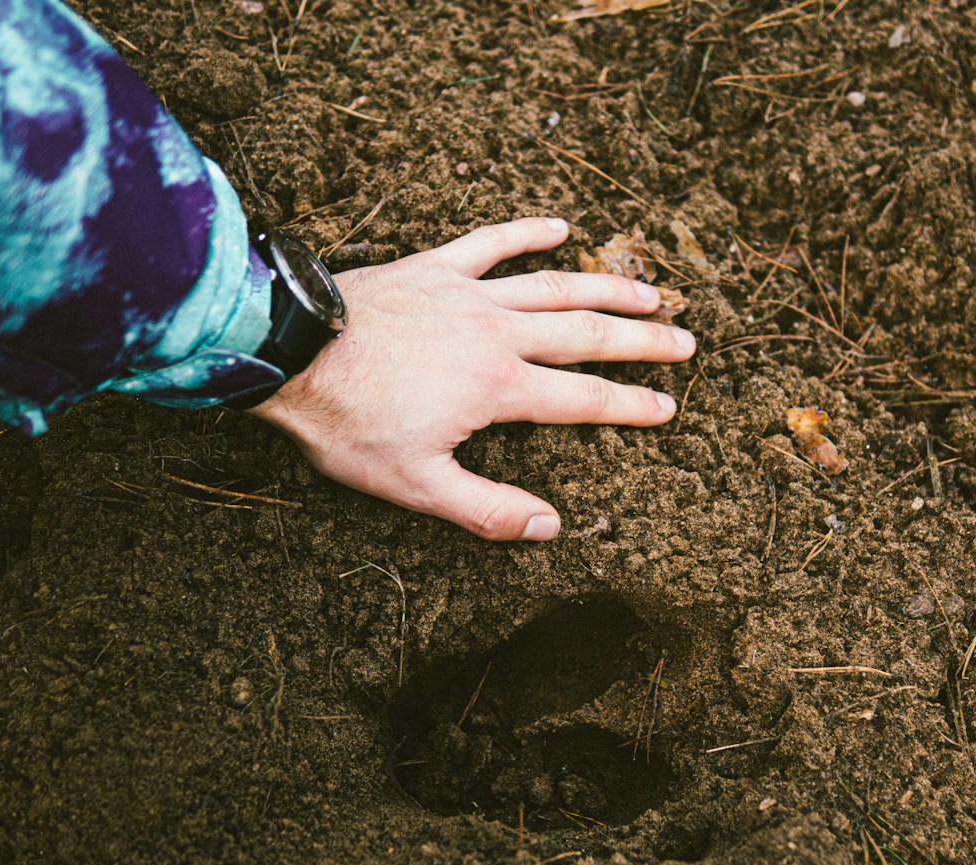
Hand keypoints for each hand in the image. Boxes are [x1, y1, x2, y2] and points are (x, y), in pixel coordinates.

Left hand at [246, 217, 694, 540]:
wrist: (290, 353)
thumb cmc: (348, 423)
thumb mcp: (416, 485)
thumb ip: (487, 508)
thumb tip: (550, 527)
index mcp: (498, 389)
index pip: (584, 399)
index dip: (631, 407)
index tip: (668, 408)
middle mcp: (496, 334)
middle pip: (586, 333)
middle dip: (641, 340)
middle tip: (685, 342)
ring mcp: (467, 294)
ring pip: (554, 284)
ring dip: (607, 284)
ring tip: (650, 288)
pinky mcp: (434, 268)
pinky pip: (491, 243)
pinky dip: (527, 232)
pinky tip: (560, 226)